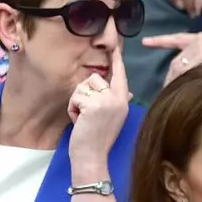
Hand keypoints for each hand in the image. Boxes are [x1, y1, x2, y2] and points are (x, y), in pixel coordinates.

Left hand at [67, 47, 130, 170]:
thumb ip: (117, 101)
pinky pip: (76, 97)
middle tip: (87, 114)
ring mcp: (108, 101)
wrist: (92, 157)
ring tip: (83, 118)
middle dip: (84, 93)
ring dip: (77, 101)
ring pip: (83, 86)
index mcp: (123, 101)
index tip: (116, 44)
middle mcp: (119, 99)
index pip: (119, 75)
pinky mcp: (94, 105)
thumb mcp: (112, 118)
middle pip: (95, 78)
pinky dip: (73, 109)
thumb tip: (128, 91)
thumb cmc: (98, 139)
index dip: (117, 60)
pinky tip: (79, 122)